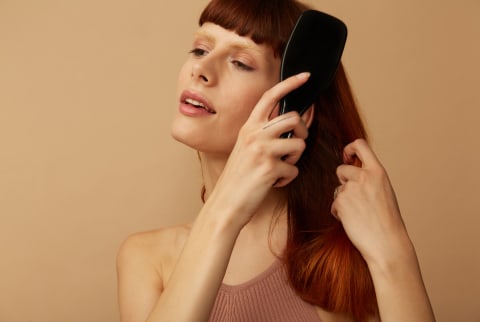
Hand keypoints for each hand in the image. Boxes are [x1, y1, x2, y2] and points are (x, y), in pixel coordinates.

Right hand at [206, 73, 310, 227]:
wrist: (225, 204)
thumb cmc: (237, 178)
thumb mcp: (245, 149)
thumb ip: (263, 134)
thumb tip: (293, 124)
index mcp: (248, 128)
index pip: (270, 97)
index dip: (289, 83)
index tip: (305, 76)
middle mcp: (254, 135)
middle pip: (294, 118)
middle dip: (302, 133)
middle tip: (294, 145)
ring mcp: (262, 150)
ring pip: (299, 144)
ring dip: (294, 160)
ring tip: (279, 168)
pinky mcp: (270, 168)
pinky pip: (294, 170)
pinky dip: (287, 180)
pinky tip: (273, 183)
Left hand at [331, 139, 411, 266]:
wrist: (387, 243)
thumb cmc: (387, 221)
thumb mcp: (384, 190)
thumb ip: (370, 178)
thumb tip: (353, 171)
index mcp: (378, 172)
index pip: (360, 145)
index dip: (349, 149)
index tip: (347, 157)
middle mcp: (364, 176)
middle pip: (341, 169)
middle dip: (343, 182)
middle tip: (356, 198)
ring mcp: (351, 188)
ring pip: (338, 189)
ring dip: (343, 200)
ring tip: (359, 213)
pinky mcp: (340, 202)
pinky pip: (334, 204)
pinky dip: (340, 213)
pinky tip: (353, 221)